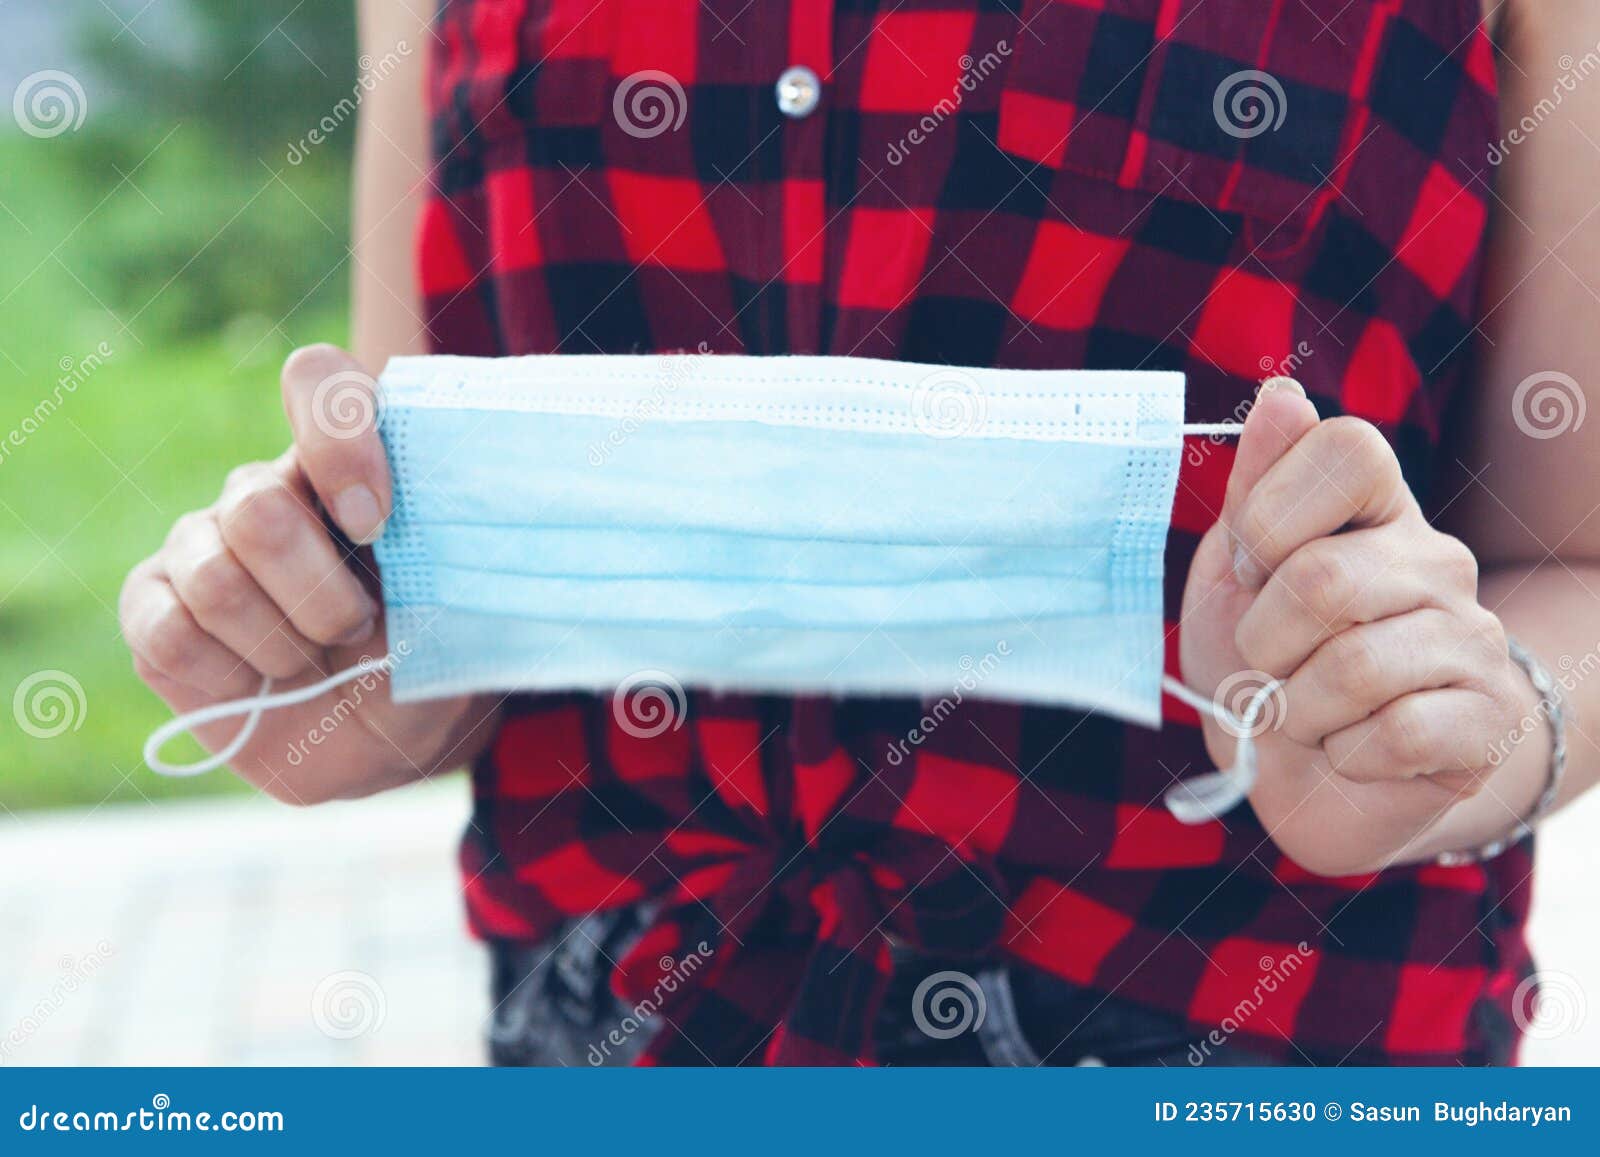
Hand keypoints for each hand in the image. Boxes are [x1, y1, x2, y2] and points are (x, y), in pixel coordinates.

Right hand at [120, 345, 500, 802]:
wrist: (378, 739)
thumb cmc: (422, 657)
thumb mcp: (461, 609)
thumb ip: (456, 558)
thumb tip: (457, 529)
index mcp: (345, 465)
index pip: (318, 381)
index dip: (340, 443)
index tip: (377, 524)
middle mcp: (265, 490)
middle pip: (257, 507)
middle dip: (319, 593)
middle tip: (357, 627)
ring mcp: (199, 543)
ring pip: (214, 576)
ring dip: (282, 642)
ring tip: (313, 660)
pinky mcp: (152, 605)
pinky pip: (170, 631)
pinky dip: (229, 675)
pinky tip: (259, 684)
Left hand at [1178, 380, 1533, 876]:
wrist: (1309, 774)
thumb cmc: (1268, 660)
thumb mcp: (1235, 571)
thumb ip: (1255, 486)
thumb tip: (1282, 394)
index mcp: (1377, 507)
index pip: (1347, 448)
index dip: (1269, 516)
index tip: (1251, 569)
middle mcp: (1436, 559)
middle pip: (1321, 579)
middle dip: (1262, 641)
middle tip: (1268, 664)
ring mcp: (1472, 640)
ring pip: (1352, 667)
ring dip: (1295, 709)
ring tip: (1304, 712)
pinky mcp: (1486, 723)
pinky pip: (1395, 734)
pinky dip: (1343, 753)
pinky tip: (1350, 748)